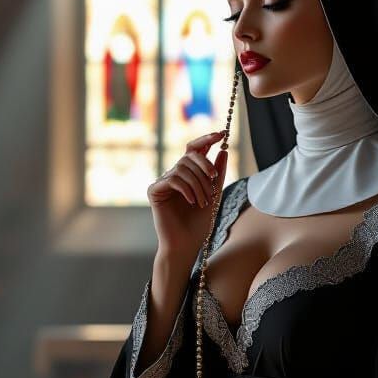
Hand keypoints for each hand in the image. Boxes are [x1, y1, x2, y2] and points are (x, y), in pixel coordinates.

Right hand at [147, 132, 228, 261]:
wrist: (186, 244)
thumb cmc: (199, 224)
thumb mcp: (214, 195)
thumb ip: (217, 174)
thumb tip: (223, 150)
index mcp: (187, 175)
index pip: (194, 150)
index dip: (206, 139)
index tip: (222, 133)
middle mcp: (173, 175)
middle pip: (189, 156)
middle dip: (205, 166)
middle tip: (215, 179)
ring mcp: (163, 182)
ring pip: (183, 168)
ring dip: (199, 183)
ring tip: (204, 201)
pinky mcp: (154, 191)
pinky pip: (173, 179)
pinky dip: (186, 189)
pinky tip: (192, 202)